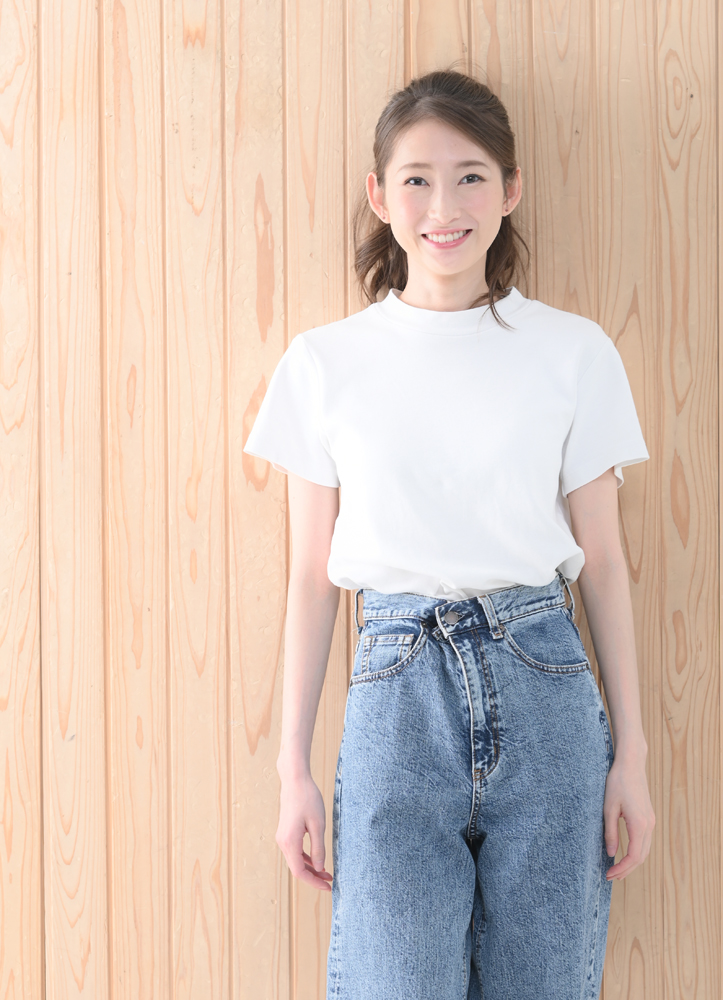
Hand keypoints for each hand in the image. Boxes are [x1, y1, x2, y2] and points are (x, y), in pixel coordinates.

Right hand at [276, 770, 333, 891]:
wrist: (294, 780)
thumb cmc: (308, 798)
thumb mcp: (318, 824)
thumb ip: (318, 848)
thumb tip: (320, 867)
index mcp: (290, 842)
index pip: (300, 872)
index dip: (314, 882)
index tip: (328, 887)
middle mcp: (282, 842)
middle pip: (297, 868)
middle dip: (314, 876)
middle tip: (331, 881)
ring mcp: (282, 837)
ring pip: (295, 860)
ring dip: (310, 868)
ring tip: (327, 872)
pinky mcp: (285, 832)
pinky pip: (294, 851)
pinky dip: (305, 858)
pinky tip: (317, 859)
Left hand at [603, 750, 654, 879]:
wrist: (631, 764)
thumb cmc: (618, 783)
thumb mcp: (608, 808)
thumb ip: (610, 832)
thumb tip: (611, 854)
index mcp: (640, 824)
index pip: (634, 857)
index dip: (621, 869)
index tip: (608, 874)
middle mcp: (649, 826)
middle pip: (641, 857)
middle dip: (626, 870)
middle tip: (610, 877)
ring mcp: (651, 821)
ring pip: (645, 851)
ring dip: (632, 863)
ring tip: (617, 870)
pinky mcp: (649, 817)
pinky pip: (645, 841)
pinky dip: (637, 852)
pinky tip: (625, 854)